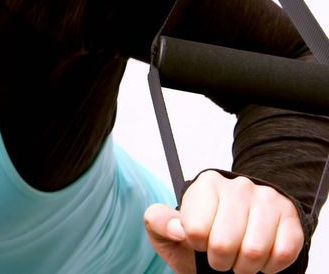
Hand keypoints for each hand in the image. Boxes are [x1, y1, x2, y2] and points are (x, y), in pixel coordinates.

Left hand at [143, 170, 303, 272]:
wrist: (236, 235)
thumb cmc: (201, 235)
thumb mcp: (168, 230)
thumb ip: (159, 223)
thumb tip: (176, 227)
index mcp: (206, 185)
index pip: (195, 228)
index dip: (196, 244)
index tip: (199, 242)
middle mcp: (238, 186)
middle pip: (224, 243)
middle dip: (219, 261)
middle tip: (220, 258)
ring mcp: (267, 199)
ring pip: (254, 251)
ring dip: (244, 266)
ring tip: (238, 260)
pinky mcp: (290, 216)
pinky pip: (283, 253)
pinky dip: (270, 266)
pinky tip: (260, 259)